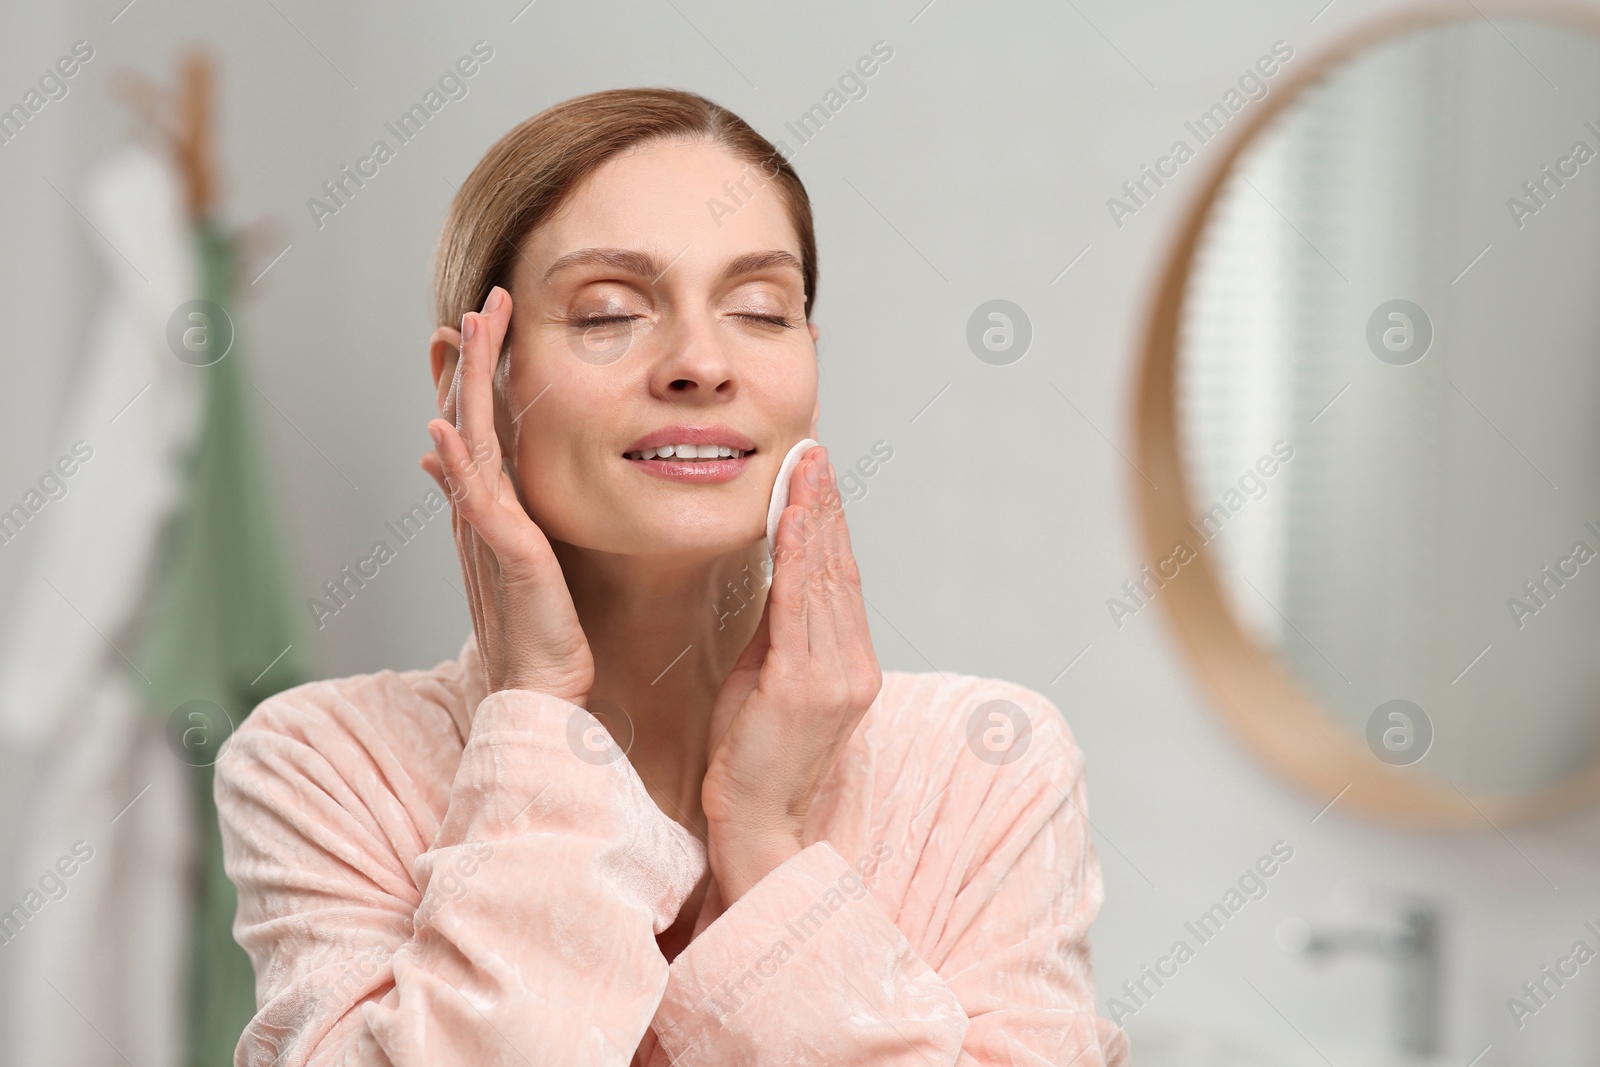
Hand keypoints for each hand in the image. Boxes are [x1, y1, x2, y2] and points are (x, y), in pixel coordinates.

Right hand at [420, 285, 593, 703]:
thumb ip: (482, 503)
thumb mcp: (511, 552)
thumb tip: (438, 458)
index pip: (475, 426)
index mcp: (488, 507)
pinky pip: (477, 501)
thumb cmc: (537, 627)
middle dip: (473, 361)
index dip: (470, 375)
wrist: (537, 688)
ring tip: (466, 333)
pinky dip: (458, 463)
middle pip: (468, 420)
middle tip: (478, 305)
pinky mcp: (505, 555)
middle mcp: (478, 510)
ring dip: (467, 386)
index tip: (470, 326)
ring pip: (470, 444)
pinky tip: (446, 427)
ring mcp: (486, 530)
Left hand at [701, 446, 882, 902]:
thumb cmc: (751, 759)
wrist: (755, 826)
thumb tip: (773, 577)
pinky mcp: (805, 687)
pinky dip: (797, 555)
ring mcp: (834, 677)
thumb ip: (777, 631)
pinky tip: (791, 516)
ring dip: (813, 515)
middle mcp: (853, 666)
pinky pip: (799, 606)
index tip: (817, 474)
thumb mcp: (765, 680)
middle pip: (839, 569)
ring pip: (823, 579)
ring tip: (805, 465)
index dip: (830, 523)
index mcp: (849, 666)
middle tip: (814, 449)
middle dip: (825, 504)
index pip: (840, 580)